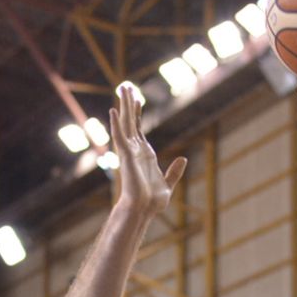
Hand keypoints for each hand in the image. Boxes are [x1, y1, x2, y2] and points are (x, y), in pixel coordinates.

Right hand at [110, 85, 186, 213]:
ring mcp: (129, 152)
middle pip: (131, 122)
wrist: (143, 209)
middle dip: (129, 104)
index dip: (138, 114)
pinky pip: (120, 137)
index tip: (137, 99)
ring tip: (123, 88)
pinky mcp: (126, 156)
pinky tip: (113, 111)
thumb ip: (174, 171)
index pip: (139, 129)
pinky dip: (116, 124)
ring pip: (126, 124)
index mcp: (145, 155)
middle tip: (126, 86)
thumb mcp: (168, 184)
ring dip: (124, 106)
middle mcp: (135, 150)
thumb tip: (183, 159)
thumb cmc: (152, 202)